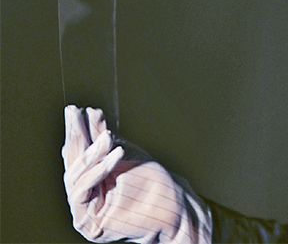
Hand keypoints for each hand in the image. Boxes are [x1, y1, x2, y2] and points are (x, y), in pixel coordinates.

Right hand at [62, 105, 211, 243]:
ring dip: (92, 153)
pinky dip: (97, 171)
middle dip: (76, 136)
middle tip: (76, 113)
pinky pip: (81, 192)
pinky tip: (115, 153)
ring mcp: (82, 209)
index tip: (76, 109)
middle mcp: (83, 193)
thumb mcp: (124, 152)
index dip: (76, 130)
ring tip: (108, 136)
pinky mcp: (86, 222)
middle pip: (72, 162)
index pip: (78, 151)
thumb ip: (103, 137)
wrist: (171, 204)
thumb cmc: (151, 180)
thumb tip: (89, 112)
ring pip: (76, 175)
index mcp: (90, 177)